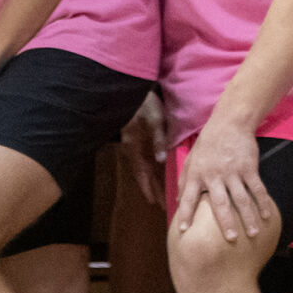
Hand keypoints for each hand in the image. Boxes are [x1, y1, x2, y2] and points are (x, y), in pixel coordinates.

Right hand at [120, 92, 167, 206]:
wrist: (130, 90)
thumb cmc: (143, 104)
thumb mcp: (153, 120)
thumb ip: (157, 139)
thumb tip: (160, 160)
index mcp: (135, 147)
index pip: (142, 173)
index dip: (148, 187)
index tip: (153, 202)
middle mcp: (133, 149)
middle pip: (143, 173)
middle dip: (152, 188)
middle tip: (161, 203)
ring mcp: (135, 144)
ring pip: (144, 167)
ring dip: (152, 179)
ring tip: (161, 192)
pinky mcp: (138, 138)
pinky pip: (145, 158)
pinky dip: (151, 168)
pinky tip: (157, 171)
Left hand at [174, 113, 272, 240]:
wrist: (230, 122)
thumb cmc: (208, 143)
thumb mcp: (191, 159)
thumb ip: (185, 181)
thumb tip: (177, 203)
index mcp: (198, 174)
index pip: (189, 197)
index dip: (186, 214)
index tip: (184, 231)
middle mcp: (215, 175)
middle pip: (220, 202)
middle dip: (226, 222)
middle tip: (231, 239)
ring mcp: (234, 171)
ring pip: (242, 198)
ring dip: (248, 216)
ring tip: (253, 233)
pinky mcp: (249, 167)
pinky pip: (257, 188)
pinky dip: (263, 202)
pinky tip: (267, 215)